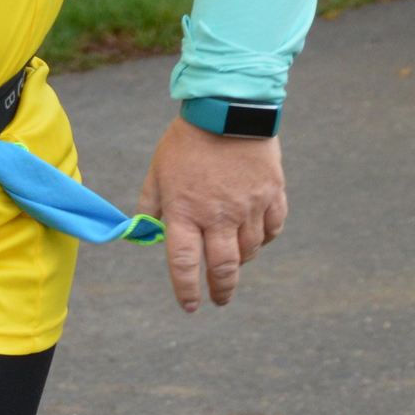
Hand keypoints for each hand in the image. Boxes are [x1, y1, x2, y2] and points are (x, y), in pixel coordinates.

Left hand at [138, 114, 287, 313]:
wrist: (228, 108)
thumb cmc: (187, 141)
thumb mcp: (158, 171)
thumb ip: (150, 205)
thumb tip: (142, 232)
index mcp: (184, 211)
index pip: (183, 263)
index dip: (186, 289)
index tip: (190, 306)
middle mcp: (218, 215)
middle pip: (223, 268)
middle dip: (220, 290)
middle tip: (219, 300)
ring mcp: (248, 206)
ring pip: (249, 251)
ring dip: (240, 263)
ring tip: (232, 260)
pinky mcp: (272, 194)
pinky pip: (272, 230)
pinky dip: (263, 240)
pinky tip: (255, 238)